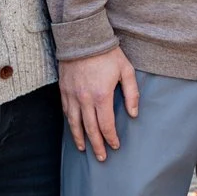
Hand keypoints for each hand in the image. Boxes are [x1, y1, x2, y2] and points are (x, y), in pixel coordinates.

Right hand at [58, 42, 138, 161]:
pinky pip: (66, 112)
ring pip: (74, 124)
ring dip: (80, 138)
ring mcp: (72, 96)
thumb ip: (132, 94)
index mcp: (101, 96)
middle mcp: (84, 99)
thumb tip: (133, 114)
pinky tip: (74, 130)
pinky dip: (70, 124)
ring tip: (84, 149)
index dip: (111, 138)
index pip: (106, 125)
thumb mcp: (126, 70)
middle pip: (90, 129)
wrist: (83, 38)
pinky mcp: (63, 90)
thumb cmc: (107, 54)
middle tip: (102, 157)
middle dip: (97, 145)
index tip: (115, 145)